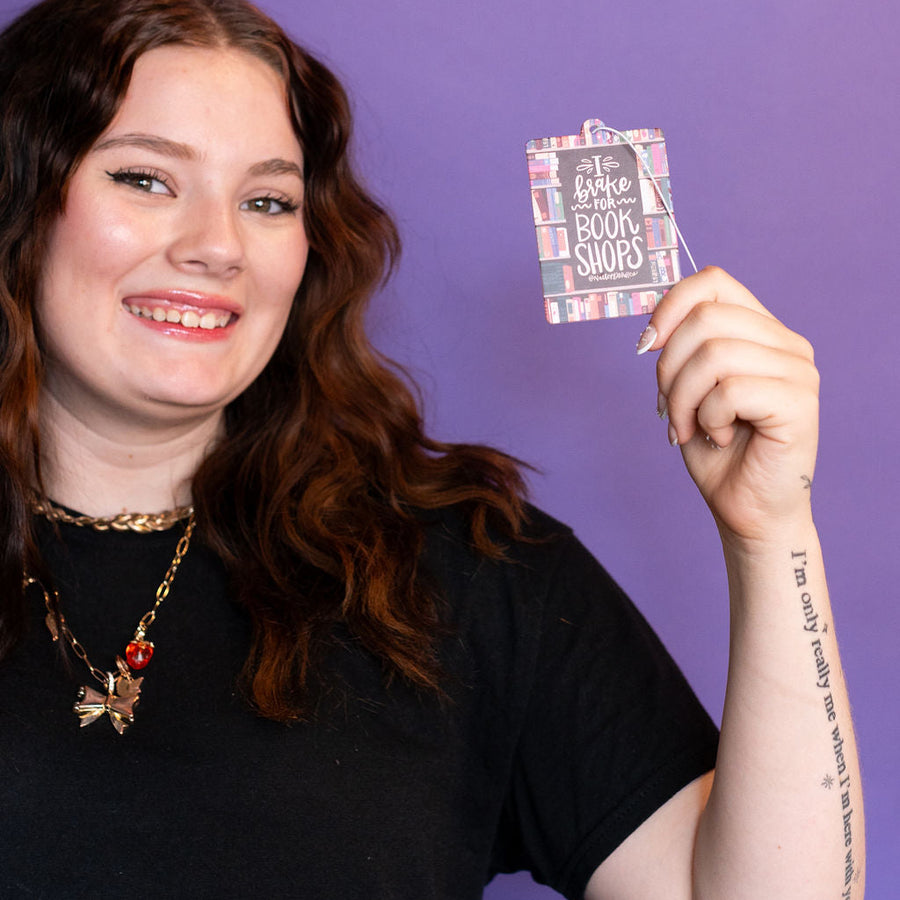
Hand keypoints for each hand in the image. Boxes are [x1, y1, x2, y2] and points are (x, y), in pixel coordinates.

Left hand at [637, 267, 818, 543]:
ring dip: (683, 399)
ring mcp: (799, 371)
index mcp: (761, 331)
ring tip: (690, 428)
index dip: (669, 306)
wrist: (745, 509)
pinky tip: (719, 437)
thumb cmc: (716, 450)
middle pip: (705, 319)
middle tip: (669, 409)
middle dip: (669, 368)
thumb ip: (681, 351)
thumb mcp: (687, 391)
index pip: (713, 282)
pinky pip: (730, 390)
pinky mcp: (800, 403)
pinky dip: (708, 418)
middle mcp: (787, 344)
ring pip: (713, 354)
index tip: (646, 345)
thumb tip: (652, 328)